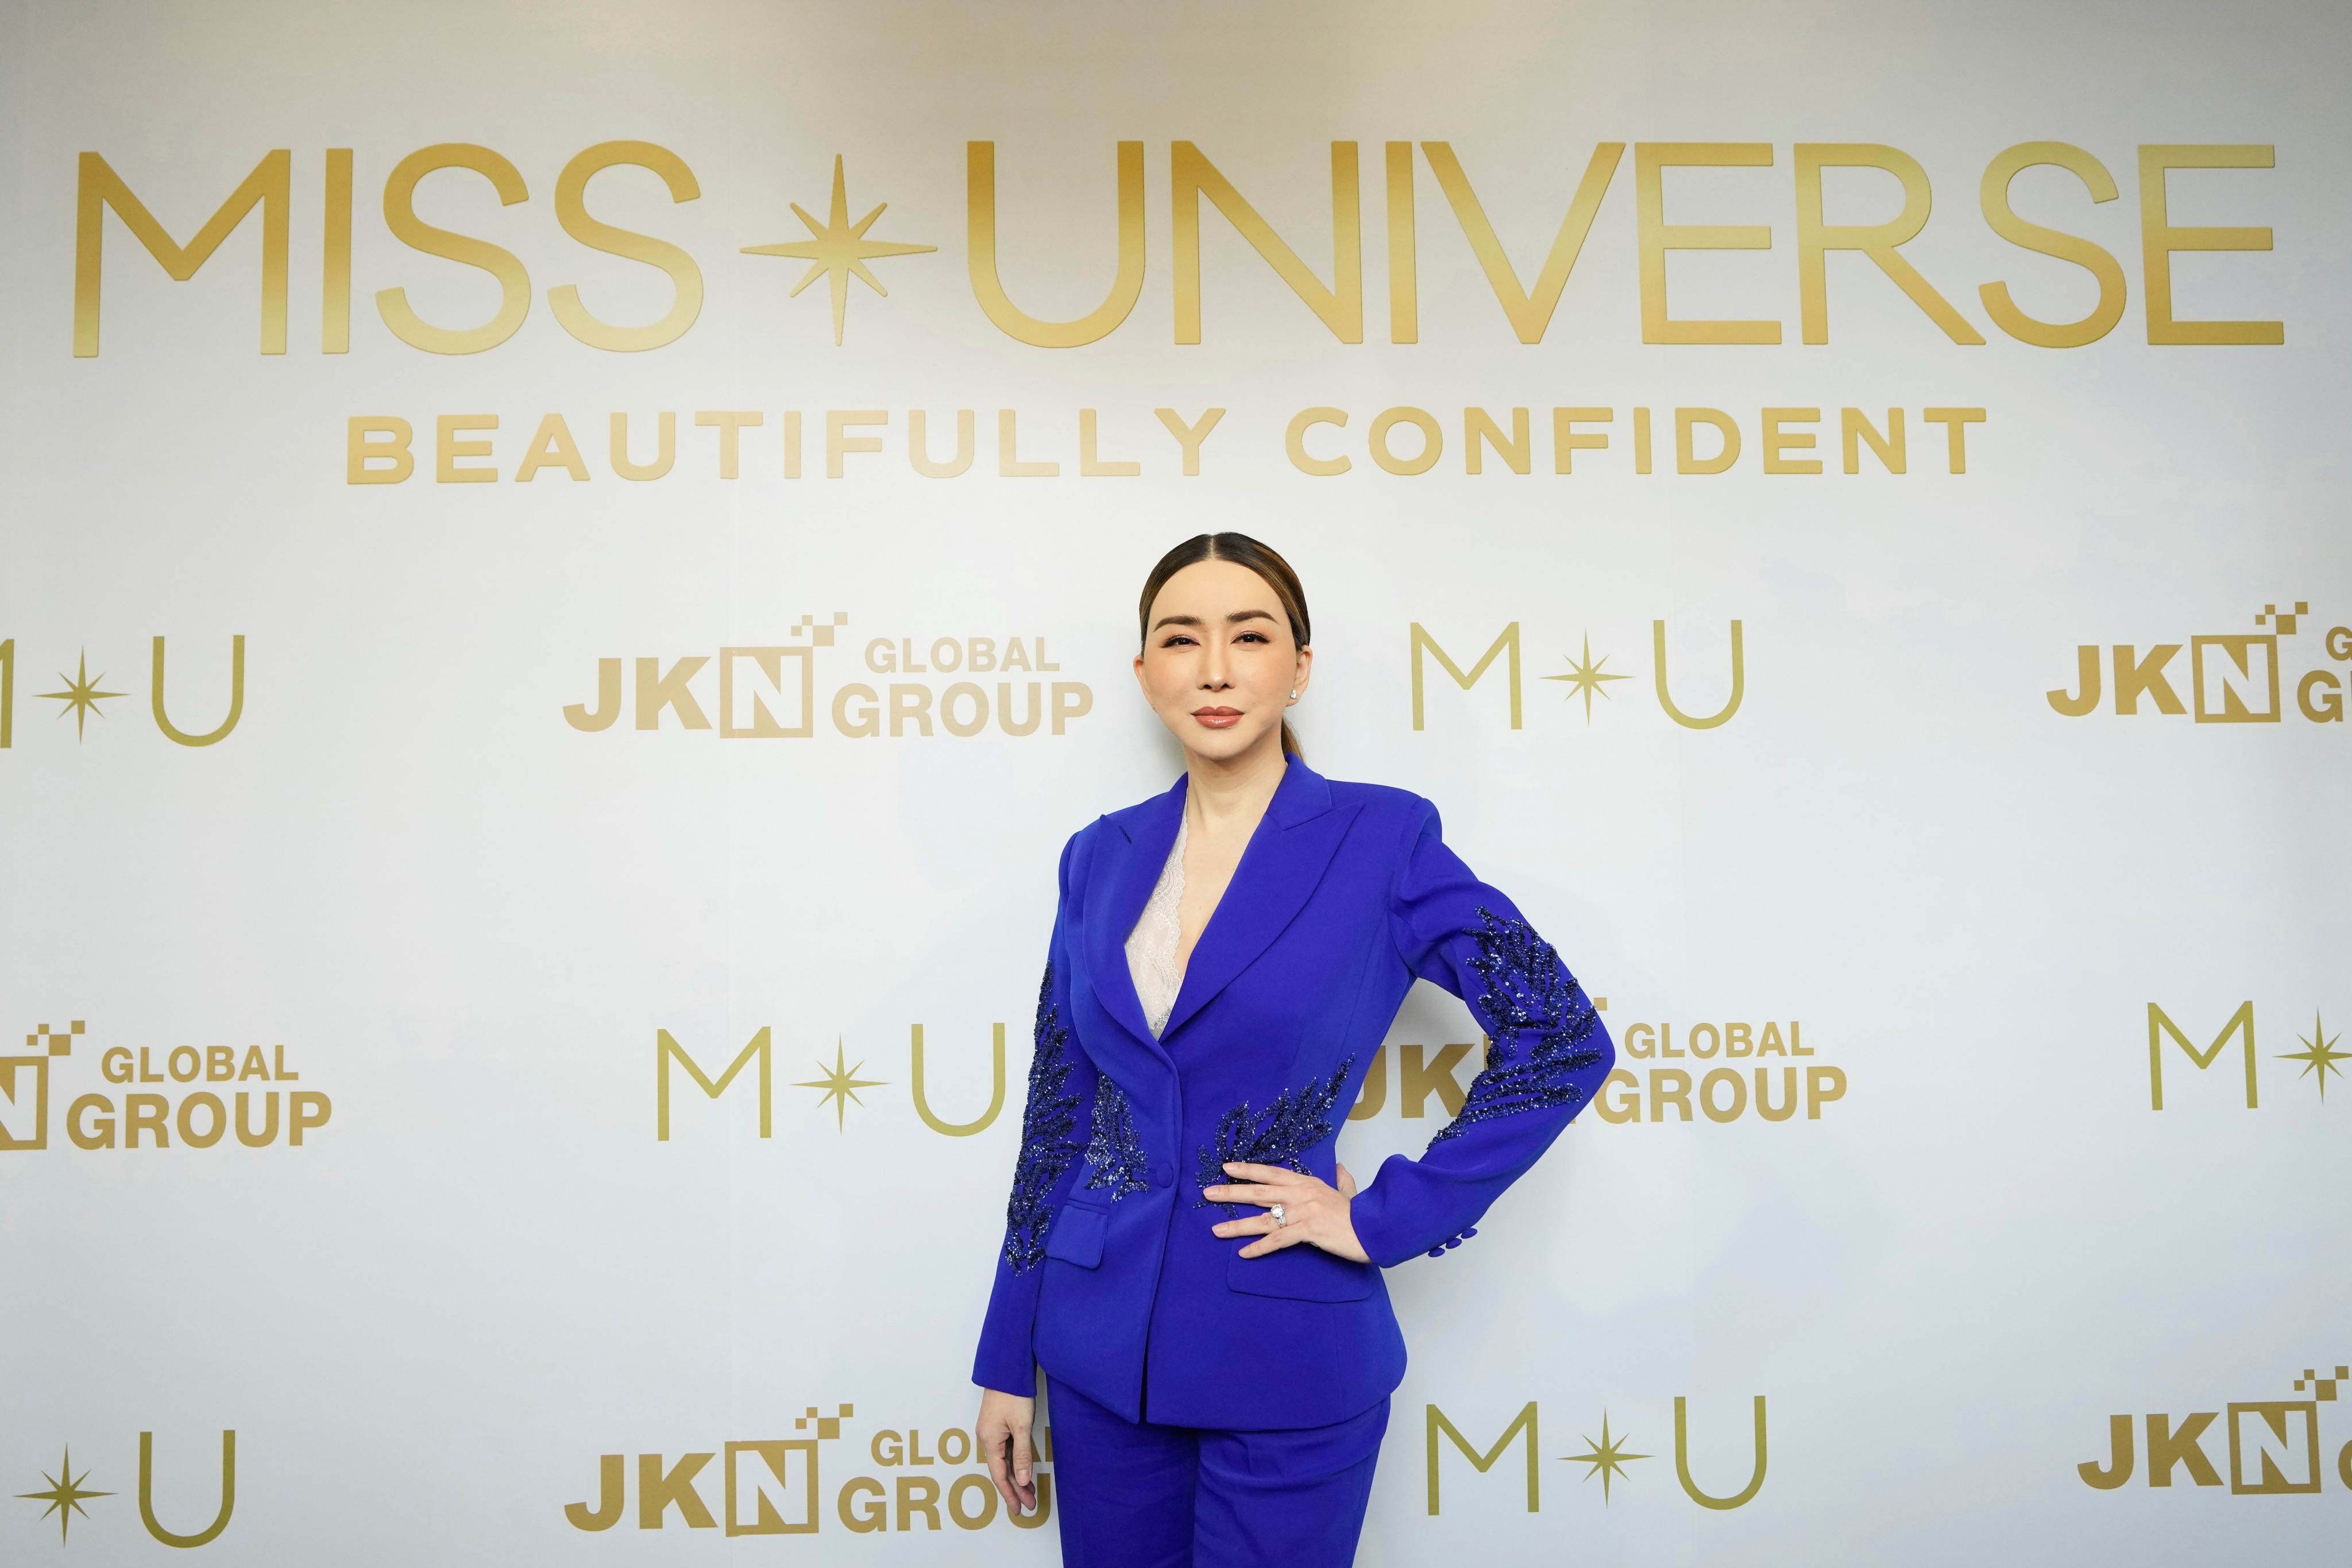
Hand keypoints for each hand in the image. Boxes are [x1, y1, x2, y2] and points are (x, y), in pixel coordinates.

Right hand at [977, 1388, 1037, 1513]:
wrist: (1007, 1368)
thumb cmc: (1013, 1394)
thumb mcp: (1021, 1426)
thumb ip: (1022, 1454)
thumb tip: (1022, 1480)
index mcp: (989, 1440)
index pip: (999, 1475)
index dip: (1010, 1494)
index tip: (1019, 1509)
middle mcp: (987, 1438)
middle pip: (1001, 1470)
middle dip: (1015, 1489)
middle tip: (1029, 1505)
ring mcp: (992, 1431)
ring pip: (1004, 1460)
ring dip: (1017, 1476)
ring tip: (1030, 1492)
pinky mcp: (998, 1425)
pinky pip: (1006, 1449)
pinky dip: (1016, 1462)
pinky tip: (1024, 1470)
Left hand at [1204, 1161, 1368, 1262]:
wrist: (1375, 1228)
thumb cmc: (1361, 1213)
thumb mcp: (1348, 1191)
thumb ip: (1341, 1180)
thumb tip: (1340, 1167)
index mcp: (1307, 1183)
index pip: (1271, 1173)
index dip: (1248, 1169)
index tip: (1227, 1168)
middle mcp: (1301, 1194)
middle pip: (1259, 1192)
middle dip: (1231, 1193)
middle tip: (1208, 1193)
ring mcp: (1303, 1212)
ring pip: (1263, 1218)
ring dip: (1237, 1225)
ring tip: (1216, 1230)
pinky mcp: (1308, 1230)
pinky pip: (1278, 1240)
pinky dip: (1260, 1248)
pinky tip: (1244, 1254)